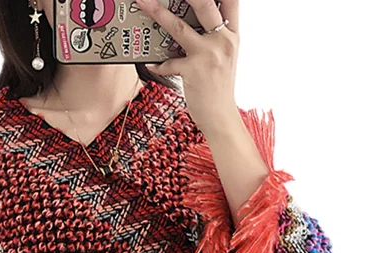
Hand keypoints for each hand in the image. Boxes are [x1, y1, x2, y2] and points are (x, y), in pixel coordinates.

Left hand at [136, 0, 240, 135]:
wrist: (220, 117)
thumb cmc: (218, 87)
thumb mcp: (224, 57)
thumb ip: (214, 37)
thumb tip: (191, 21)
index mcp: (232, 34)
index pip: (230, 0)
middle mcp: (223, 41)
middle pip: (204, 4)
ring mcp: (208, 55)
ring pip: (179, 27)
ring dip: (157, 12)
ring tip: (143, 3)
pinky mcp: (193, 70)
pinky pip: (168, 62)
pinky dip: (157, 63)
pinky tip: (150, 64)